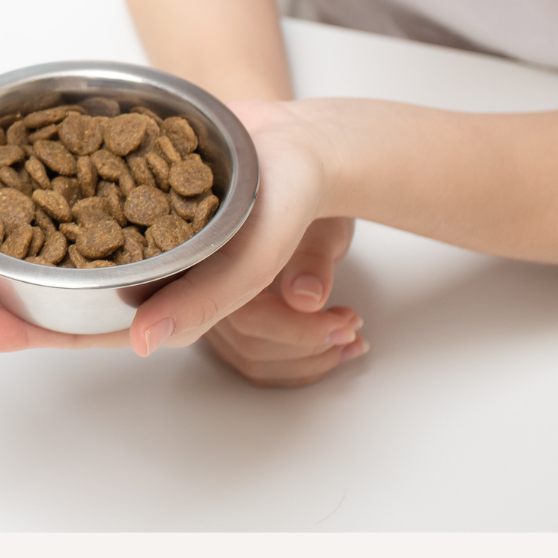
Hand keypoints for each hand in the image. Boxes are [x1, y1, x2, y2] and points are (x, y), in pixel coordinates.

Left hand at [0, 99, 365, 373]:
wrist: (304, 144)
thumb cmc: (288, 204)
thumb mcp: (252, 255)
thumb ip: (204, 302)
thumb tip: (144, 346)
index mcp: (157, 300)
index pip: (77, 327)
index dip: (21, 333)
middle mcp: (132, 271)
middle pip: (47, 294)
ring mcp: (123, 229)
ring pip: (45, 251)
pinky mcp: (120, 185)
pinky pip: (63, 201)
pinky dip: (23, 202)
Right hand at [201, 213, 366, 386]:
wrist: (294, 191)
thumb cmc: (305, 202)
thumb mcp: (320, 225)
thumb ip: (311, 260)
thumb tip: (304, 297)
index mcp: (220, 258)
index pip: (250, 317)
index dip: (299, 332)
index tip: (343, 330)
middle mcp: (205, 289)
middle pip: (252, 346)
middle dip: (310, 346)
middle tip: (352, 327)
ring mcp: (213, 312)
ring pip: (255, 361)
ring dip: (309, 360)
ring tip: (350, 338)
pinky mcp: (227, 327)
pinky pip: (257, 363)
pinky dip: (299, 366)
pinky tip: (334, 351)